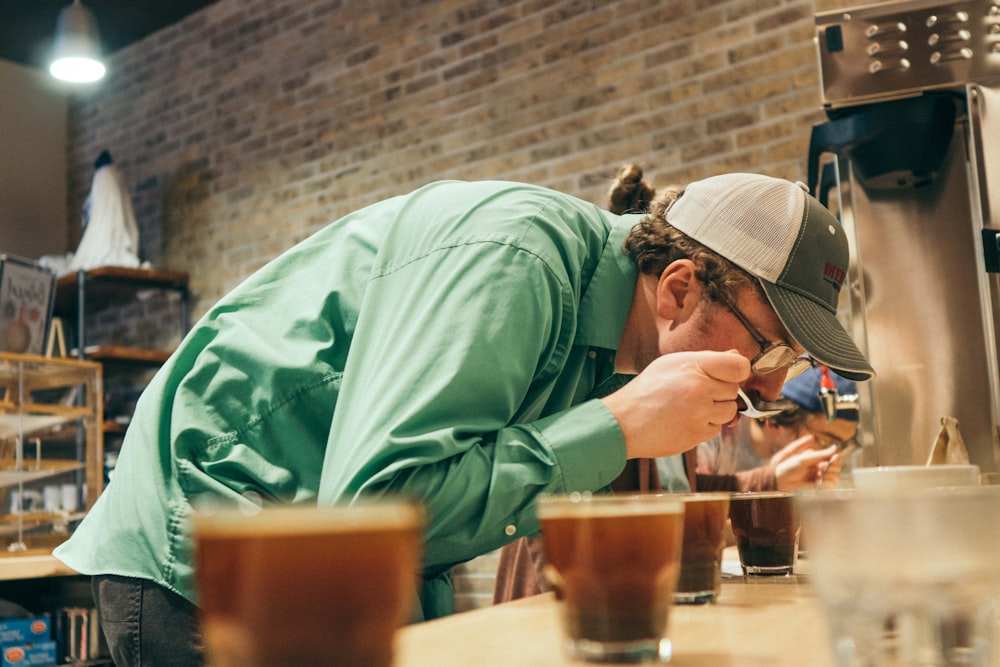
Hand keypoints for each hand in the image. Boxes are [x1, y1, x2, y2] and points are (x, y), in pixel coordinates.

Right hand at [600, 350, 749, 458]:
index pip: (739, 366)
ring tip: (691, 407)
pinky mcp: (697, 434)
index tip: (728, 375)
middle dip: (720, 391)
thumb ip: (705, 360)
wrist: (624, 422)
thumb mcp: (671, 364)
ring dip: (716, 410)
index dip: (737, 371)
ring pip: (730, 411)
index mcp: (693, 366)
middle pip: (734, 389)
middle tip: (696, 392)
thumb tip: (735, 356)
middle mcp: (699, 388)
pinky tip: (686, 420)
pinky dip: (706, 425)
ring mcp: (699, 413)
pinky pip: (717, 428)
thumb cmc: (646, 390)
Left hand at [773, 435, 840, 489]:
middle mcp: (820, 467)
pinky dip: (827, 482)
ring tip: (818, 474)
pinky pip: (830, 485)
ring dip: (830, 474)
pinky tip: (818, 481)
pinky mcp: (818, 486)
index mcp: (816, 458)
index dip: (835, 458)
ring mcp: (819, 477)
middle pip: (837, 467)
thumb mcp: (804, 459)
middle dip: (831, 466)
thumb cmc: (789, 467)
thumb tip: (835, 448)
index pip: (833, 457)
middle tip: (820, 467)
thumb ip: (820, 454)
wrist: (780, 481)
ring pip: (835, 476)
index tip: (833, 458)